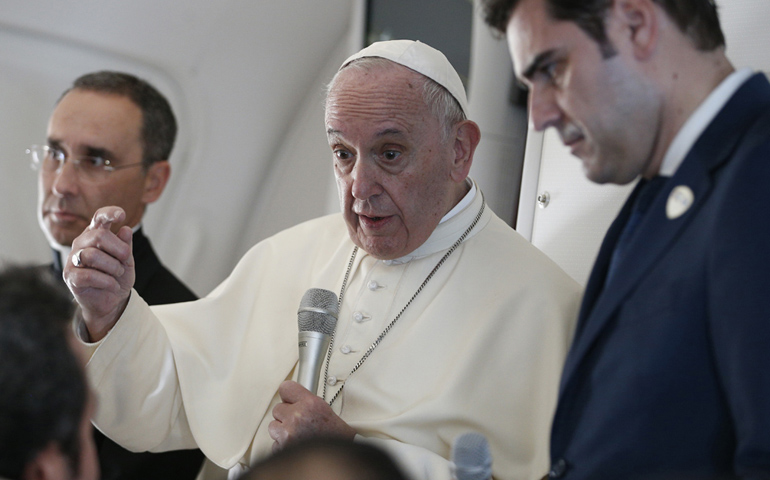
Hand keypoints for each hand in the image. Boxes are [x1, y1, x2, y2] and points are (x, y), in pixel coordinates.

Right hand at [64, 206, 134, 340]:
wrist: (112, 300)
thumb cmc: (117, 276)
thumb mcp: (126, 260)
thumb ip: (125, 245)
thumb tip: (125, 229)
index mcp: (96, 235)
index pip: (99, 218)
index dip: (109, 213)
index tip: (121, 215)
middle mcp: (82, 243)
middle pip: (98, 236)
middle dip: (118, 249)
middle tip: (125, 259)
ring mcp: (73, 259)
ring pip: (92, 255)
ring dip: (112, 266)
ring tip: (118, 273)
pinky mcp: (70, 276)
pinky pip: (87, 275)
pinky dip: (106, 281)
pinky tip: (112, 285)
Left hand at [268, 381, 355, 451]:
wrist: (338, 457)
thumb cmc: (335, 435)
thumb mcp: (323, 409)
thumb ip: (305, 402)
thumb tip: (289, 399)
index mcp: (310, 403)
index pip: (285, 388)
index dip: (287, 395)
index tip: (288, 400)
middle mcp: (297, 416)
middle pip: (277, 409)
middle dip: (285, 416)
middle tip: (299, 423)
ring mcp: (288, 433)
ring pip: (273, 426)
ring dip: (282, 431)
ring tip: (298, 435)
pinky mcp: (283, 449)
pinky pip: (275, 444)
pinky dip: (283, 446)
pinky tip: (296, 446)